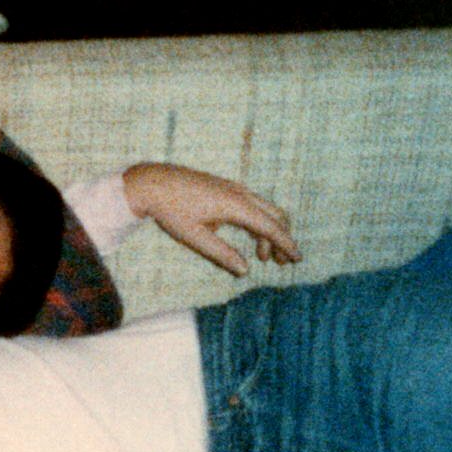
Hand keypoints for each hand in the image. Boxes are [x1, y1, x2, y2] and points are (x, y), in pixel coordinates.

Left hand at [122, 163, 301, 275]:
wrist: (152, 182)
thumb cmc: (171, 210)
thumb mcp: (194, 236)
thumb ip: (221, 253)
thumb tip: (245, 270)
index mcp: (235, 205)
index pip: (270, 227)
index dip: (286, 244)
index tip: (298, 258)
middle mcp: (240, 193)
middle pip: (274, 215)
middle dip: (282, 239)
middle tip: (283, 262)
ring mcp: (234, 188)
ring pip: (263, 209)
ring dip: (268, 232)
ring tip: (262, 257)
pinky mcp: (226, 187)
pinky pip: (251, 204)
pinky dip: (257, 222)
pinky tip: (248, 238)